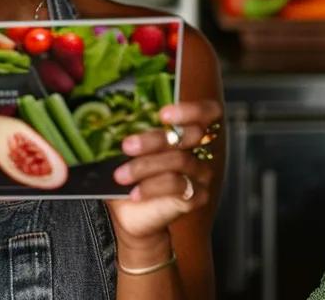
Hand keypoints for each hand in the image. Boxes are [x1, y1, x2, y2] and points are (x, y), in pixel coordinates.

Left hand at [105, 100, 223, 245]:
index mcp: (189, 133)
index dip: (192, 110)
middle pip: (191, 135)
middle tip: (127, 146)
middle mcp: (202, 151)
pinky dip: (152, 187)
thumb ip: (134, 132)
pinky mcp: (196, 197)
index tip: (163, 114)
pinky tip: (134, 193)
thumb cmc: (131, 175)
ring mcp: (201, 175)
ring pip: (179, 161)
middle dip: (156, 139)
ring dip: (144, 166)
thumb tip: (115, 119)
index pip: (209, 113)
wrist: (130, 214)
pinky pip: (177, 185)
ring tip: (120, 175)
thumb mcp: (130, 150)